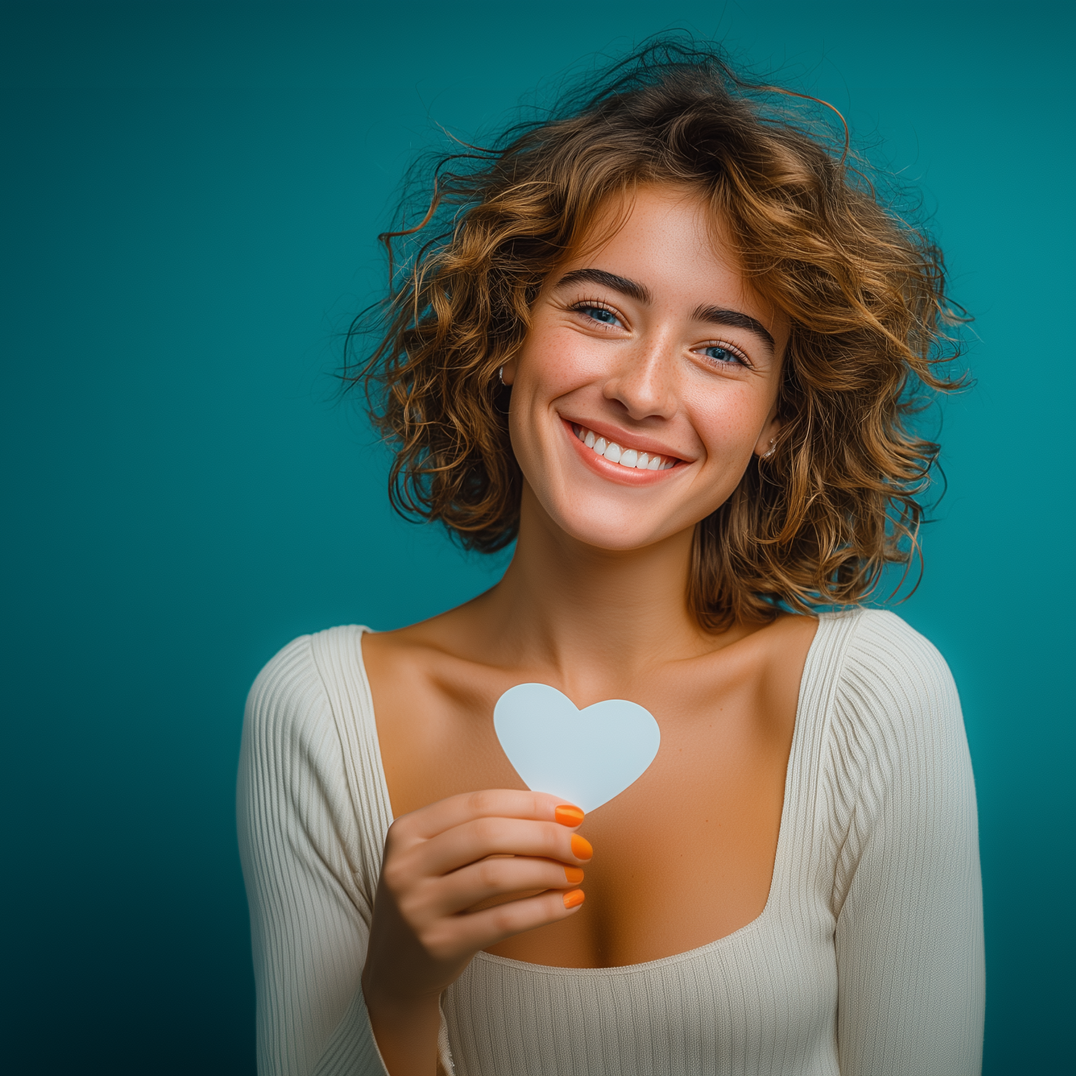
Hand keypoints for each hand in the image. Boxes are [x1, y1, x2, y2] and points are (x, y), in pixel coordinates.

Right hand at [361, 789, 589, 1073]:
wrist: (394, 972)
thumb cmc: (430, 901)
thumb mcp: (434, 858)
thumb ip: (478, 833)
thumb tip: (553, 816)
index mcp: (406, 831)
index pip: (477, 804)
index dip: (529, 804)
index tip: (569, 812)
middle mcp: (406, 865)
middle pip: (488, 835)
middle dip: (543, 836)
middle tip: (580, 845)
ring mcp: (418, 906)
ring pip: (496, 875)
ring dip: (546, 870)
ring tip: (575, 873)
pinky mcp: (438, 944)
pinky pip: (502, 920)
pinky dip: (543, 909)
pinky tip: (569, 902)